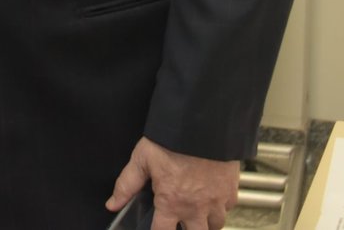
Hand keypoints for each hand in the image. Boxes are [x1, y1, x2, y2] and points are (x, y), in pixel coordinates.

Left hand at [106, 136, 239, 229]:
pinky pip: (228, 209)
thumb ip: (127, 185)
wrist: (203, 125)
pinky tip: (211, 198)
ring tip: (196, 214)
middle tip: (180, 221)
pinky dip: (220, 208)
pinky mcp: (231, 191)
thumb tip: (112, 204)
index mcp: (171, 202)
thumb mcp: (142, 159)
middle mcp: (195, 208)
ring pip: (214, 226)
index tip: (158, 225)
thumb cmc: (171, 141)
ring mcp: (216, 201)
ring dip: (205, 223)